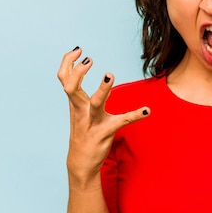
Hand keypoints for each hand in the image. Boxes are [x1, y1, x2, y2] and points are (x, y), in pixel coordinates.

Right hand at [57, 47, 148, 188]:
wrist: (81, 163)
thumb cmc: (83, 133)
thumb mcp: (82, 112)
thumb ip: (91, 95)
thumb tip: (103, 79)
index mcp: (75, 103)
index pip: (64, 78)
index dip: (68, 63)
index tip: (78, 49)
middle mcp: (80, 110)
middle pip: (71, 88)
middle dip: (78, 72)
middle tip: (89, 59)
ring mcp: (92, 122)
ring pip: (95, 103)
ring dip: (102, 89)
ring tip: (110, 75)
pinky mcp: (104, 132)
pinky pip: (122, 121)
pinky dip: (135, 115)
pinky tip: (146, 110)